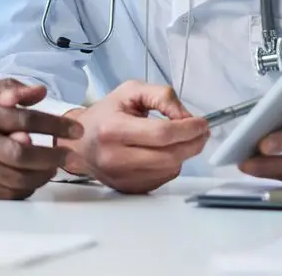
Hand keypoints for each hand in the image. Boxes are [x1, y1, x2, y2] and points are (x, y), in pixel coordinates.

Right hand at [0, 79, 83, 199]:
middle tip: (68, 155)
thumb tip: (39, 91)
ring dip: (42, 175)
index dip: (55, 125)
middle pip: (24, 151)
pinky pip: (5, 193)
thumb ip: (5, 88)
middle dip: (53, 156)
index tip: (75, 129)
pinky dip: (24, 189)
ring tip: (53, 168)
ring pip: (17, 177)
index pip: (25, 117)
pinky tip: (32, 181)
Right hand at [58, 80, 209, 193]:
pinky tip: (162, 152)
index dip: (188, 129)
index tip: (201, 123)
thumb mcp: (129, 92)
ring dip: (183, 153)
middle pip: (170, 155)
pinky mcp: (130, 189)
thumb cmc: (104, 115)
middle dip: (193, 142)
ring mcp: (123, 178)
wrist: (79, 144)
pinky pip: (164, 178)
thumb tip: (186, 117)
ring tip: (178, 139)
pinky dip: (171, 164)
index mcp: (113, 130)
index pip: (161, 134)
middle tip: (201, 131)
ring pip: (171, 168)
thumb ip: (161, 96)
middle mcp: (116, 158)